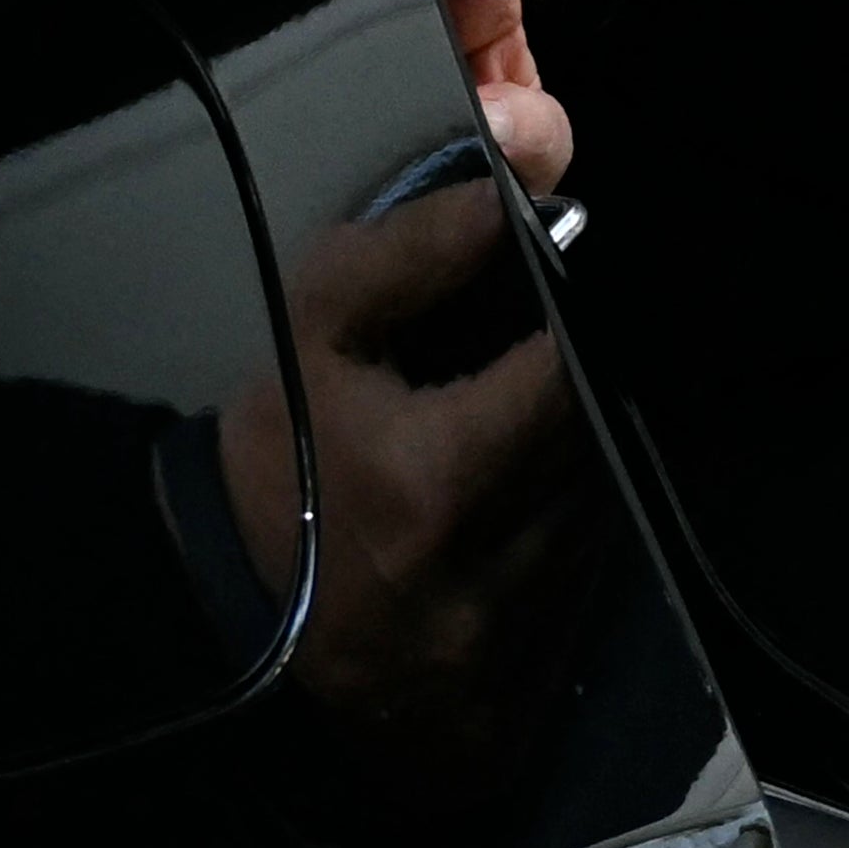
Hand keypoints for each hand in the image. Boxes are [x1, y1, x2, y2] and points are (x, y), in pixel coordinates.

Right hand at [218, 173, 583, 747]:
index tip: (554, 296)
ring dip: (579, 447)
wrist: (241, 622)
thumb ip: (409, 252)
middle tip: (526, 364)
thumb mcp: (313, 337)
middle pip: (606, 434)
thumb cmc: (282, 464)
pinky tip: (513, 499)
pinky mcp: (546, 658)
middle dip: (578, 382)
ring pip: (607, 496)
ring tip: (512, 430)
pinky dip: (568, 513)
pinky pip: (595, 558)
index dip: (578, 320)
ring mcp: (533, 622)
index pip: (576, 373)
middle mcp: (505, 564)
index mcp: (443, 478)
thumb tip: (511, 189)